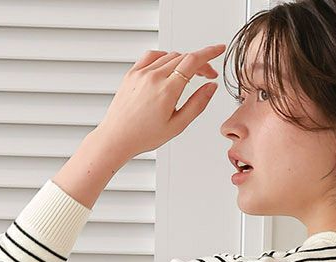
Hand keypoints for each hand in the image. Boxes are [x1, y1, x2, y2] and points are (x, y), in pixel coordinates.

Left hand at [95, 43, 225, 165]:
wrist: (116, 137)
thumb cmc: (144, 136)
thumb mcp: (177, 125)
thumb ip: (197, 104)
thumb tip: (211, 87)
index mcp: (167, 90)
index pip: (193, 61)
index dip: (209, 53)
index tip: (218, 49)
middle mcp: (153, 77)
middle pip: (183, 57)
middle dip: (199, 63)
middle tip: (207, 76)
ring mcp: (141, 73)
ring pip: (169, 56)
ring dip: (183, 61)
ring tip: (188, 75)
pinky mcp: (132, 73)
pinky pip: (152, 56)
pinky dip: (165, 57)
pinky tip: (169, 67)